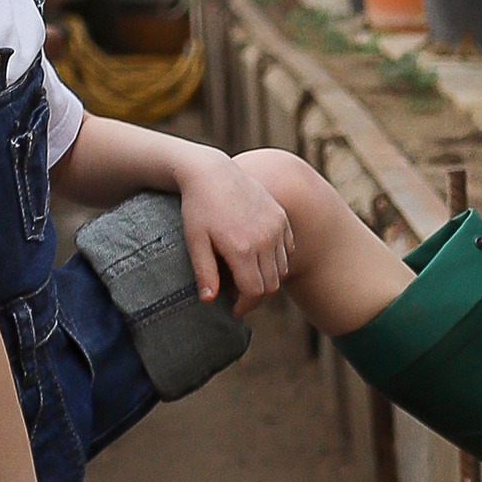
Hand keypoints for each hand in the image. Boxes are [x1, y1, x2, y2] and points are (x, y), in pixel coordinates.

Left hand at [177, 148, 294, 308]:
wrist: (212, 171)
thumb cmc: (198, 207)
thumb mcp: (195, 241)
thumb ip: (204, 272)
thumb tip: (209, 301)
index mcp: (242, 248)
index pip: (254, 292)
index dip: (244, 306)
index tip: (233, 310)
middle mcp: (264, 239)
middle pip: (270, 284)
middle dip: (256, 296)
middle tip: (239, 297)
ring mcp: (276, 226)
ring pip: (281, 268)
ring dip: (267, 278)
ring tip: (247, 277)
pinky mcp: (280, 217)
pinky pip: (287, 249)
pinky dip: (277, 259)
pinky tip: (258, 258)